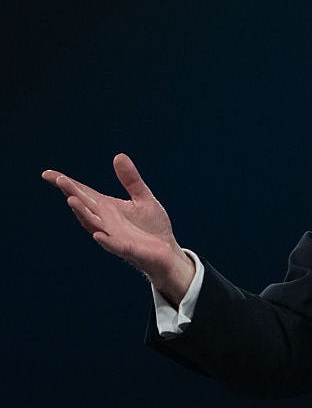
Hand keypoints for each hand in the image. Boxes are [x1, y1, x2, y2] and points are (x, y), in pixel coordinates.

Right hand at [41, 153, 194, 303]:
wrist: (167, 252)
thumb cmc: (152, 226)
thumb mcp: (143, 198)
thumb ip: (131, 180)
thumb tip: (118, 155)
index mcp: (108, 208)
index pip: (84, 194)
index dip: (67, 184)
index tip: (47, 174)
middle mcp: (106, 222)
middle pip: (85, 206)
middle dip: (72, 194)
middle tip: (60, 180)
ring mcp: (114, 236)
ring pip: (94, 224)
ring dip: (82, 213)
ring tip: (71, 200)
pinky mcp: (128, 250)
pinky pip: (114, 245)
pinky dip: (105, 240)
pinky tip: (98, 234)